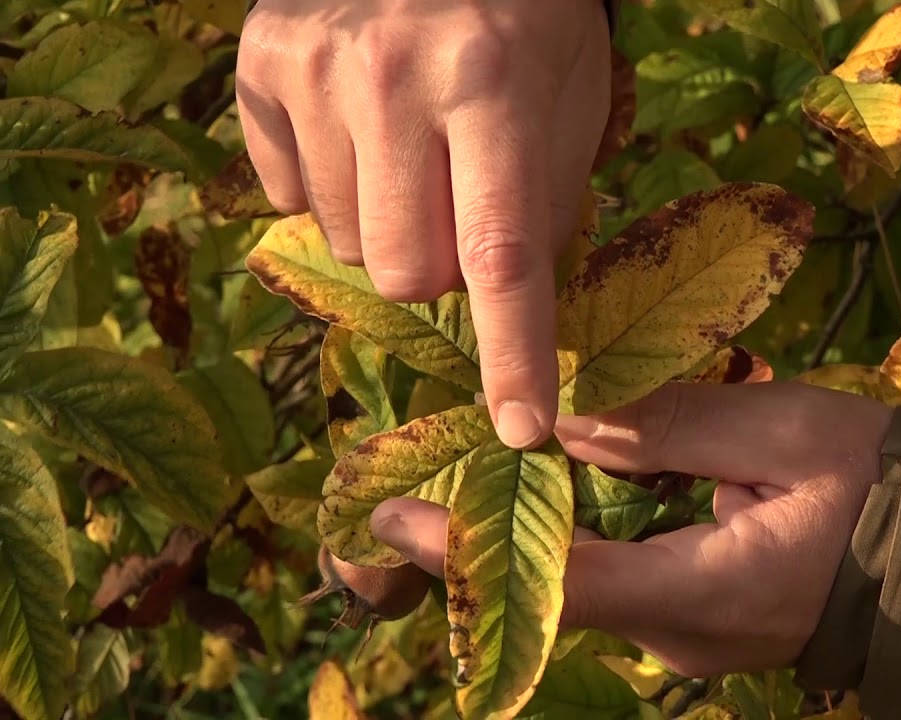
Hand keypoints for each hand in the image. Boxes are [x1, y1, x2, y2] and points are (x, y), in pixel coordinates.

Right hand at [236, 0, 610, 448]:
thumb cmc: (527, 17)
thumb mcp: (570, 98)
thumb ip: (544, 207)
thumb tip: (508, 314)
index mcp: (492, 85)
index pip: (502, 255)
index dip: (514, 354)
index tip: (523, 426)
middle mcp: (393, 78)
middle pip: (405, 273)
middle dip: (441, 272)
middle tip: (461, 210)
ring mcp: (315, 69)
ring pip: (345, 244)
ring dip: (387, 227)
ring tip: (411, 153)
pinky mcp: (260, 64)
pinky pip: (290, 195)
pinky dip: (331, 186)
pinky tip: (360, 128)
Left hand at [369, 382, 893, 676]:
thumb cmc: (881, 485)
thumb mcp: (786, 433)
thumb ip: (675, 425)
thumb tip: (569, 424)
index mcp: (706, 592)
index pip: (565, 585)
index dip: (471, 557)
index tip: (391, 521)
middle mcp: (681, 636)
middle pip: (559, 586)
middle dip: (484, 534)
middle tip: (414, 471)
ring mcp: (688, 637)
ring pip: (585, 583)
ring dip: (531, 529)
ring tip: (471, 466)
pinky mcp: (698, 621)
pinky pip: (619, 578)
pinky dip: (577, 535)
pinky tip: (554, 482)